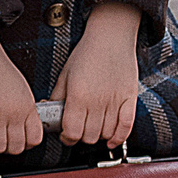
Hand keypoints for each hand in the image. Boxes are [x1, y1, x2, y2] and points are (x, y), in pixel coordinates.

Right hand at [0, 25, 41, 156]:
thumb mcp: (21, 89)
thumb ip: (24, 109)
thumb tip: (23, 127)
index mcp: (27, 106)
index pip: (35, 139)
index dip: (26, 144)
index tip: (19, 142)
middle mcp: (14, 113)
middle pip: (17, 148)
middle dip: (9, 149)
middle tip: (1, 142)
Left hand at [57, 1, 140, 145]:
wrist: (110, 37)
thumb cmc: (86, 54)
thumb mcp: (65, 75)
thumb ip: (57, 98)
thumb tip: (48, 115)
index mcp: (78, 95)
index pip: (71, 132)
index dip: (67, 138)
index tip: (66, 135)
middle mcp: (97, 101)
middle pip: (89, 137)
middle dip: (82, 137)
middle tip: (80, 130)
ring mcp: (115, 100)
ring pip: (106, 134)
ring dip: (98, 136)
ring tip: (94, 128)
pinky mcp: (129, 98)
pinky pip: (126, 127)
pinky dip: (119, 137)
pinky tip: (112, 139)